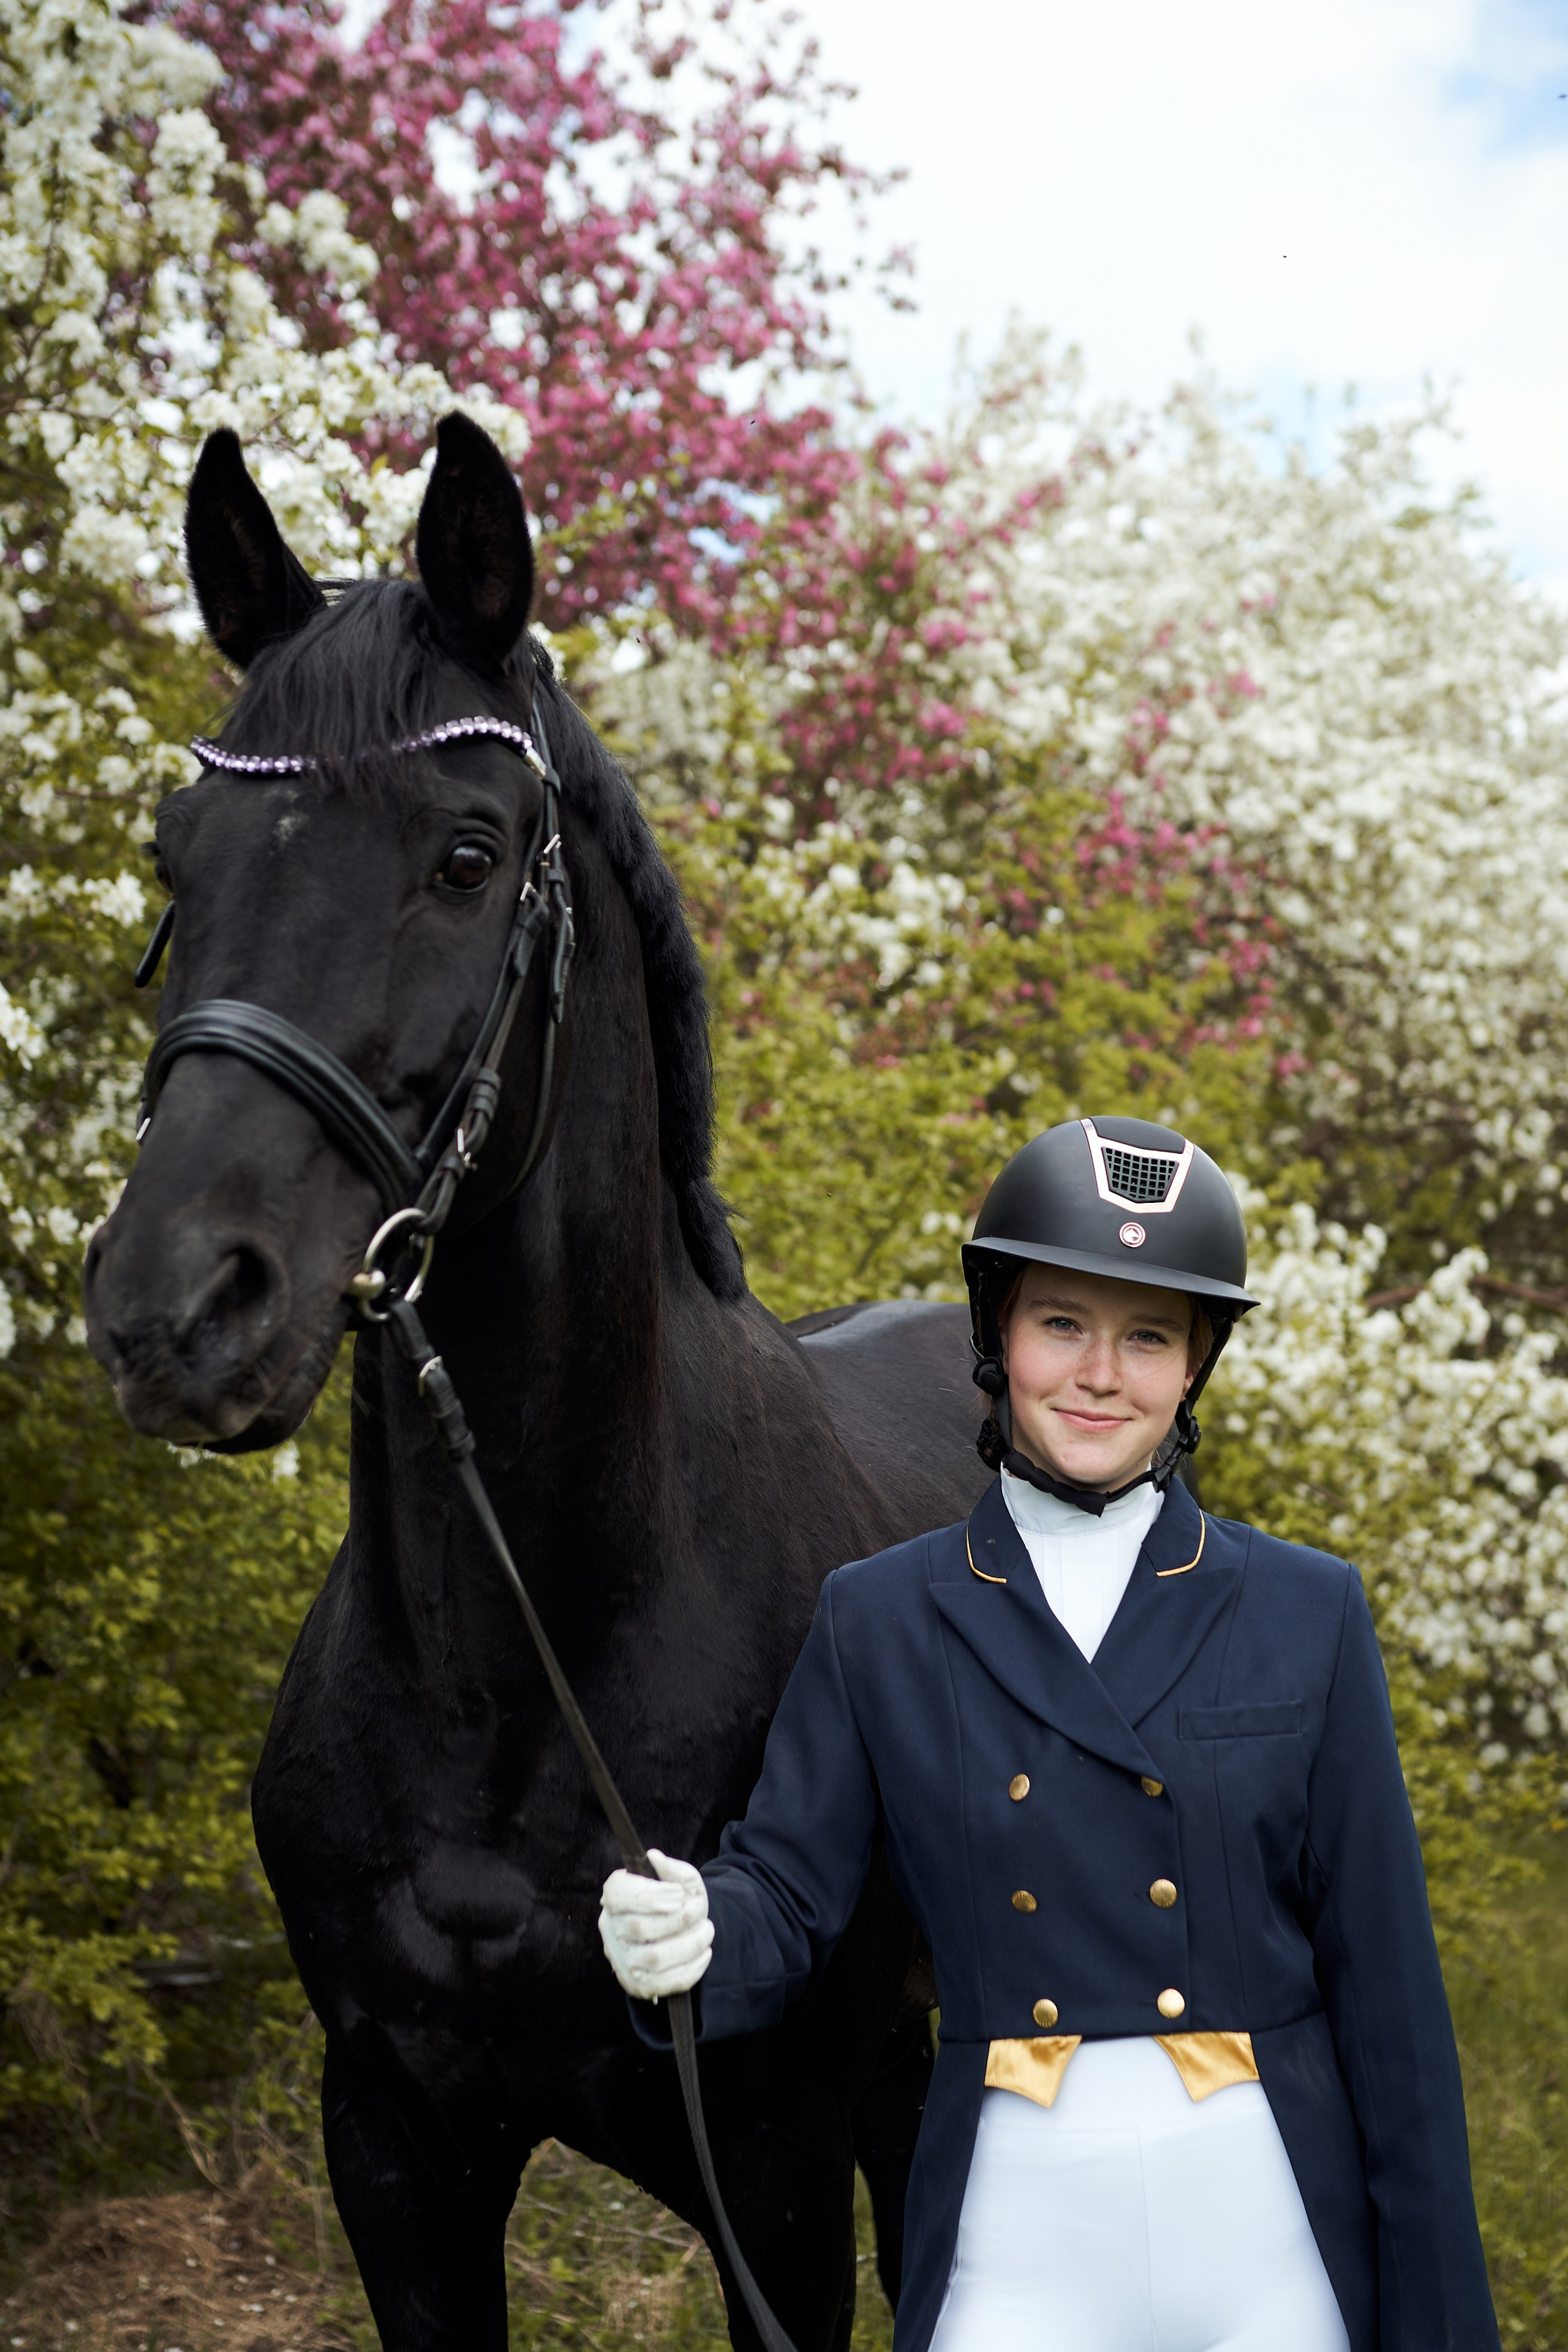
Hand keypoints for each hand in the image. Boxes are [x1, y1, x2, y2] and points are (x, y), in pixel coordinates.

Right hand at [599, 1848, 712, 2000]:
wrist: (673, 1934)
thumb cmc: (674, 1901)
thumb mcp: (679, 1880)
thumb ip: (672, 1869)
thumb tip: (654, 1857)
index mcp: (614, 1897)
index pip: (619, 1895)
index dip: (652, 1895)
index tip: (679, 1894)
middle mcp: (612, 1930)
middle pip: (640, 1928)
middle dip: (679, 1919)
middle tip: (700, 1910)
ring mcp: (623, 1961)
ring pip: (654, 1958)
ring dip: (689, 1944)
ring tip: (706, 1931)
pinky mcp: (639, 1985)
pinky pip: (665, 1983)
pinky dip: (691, 1969)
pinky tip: (703, 1953)